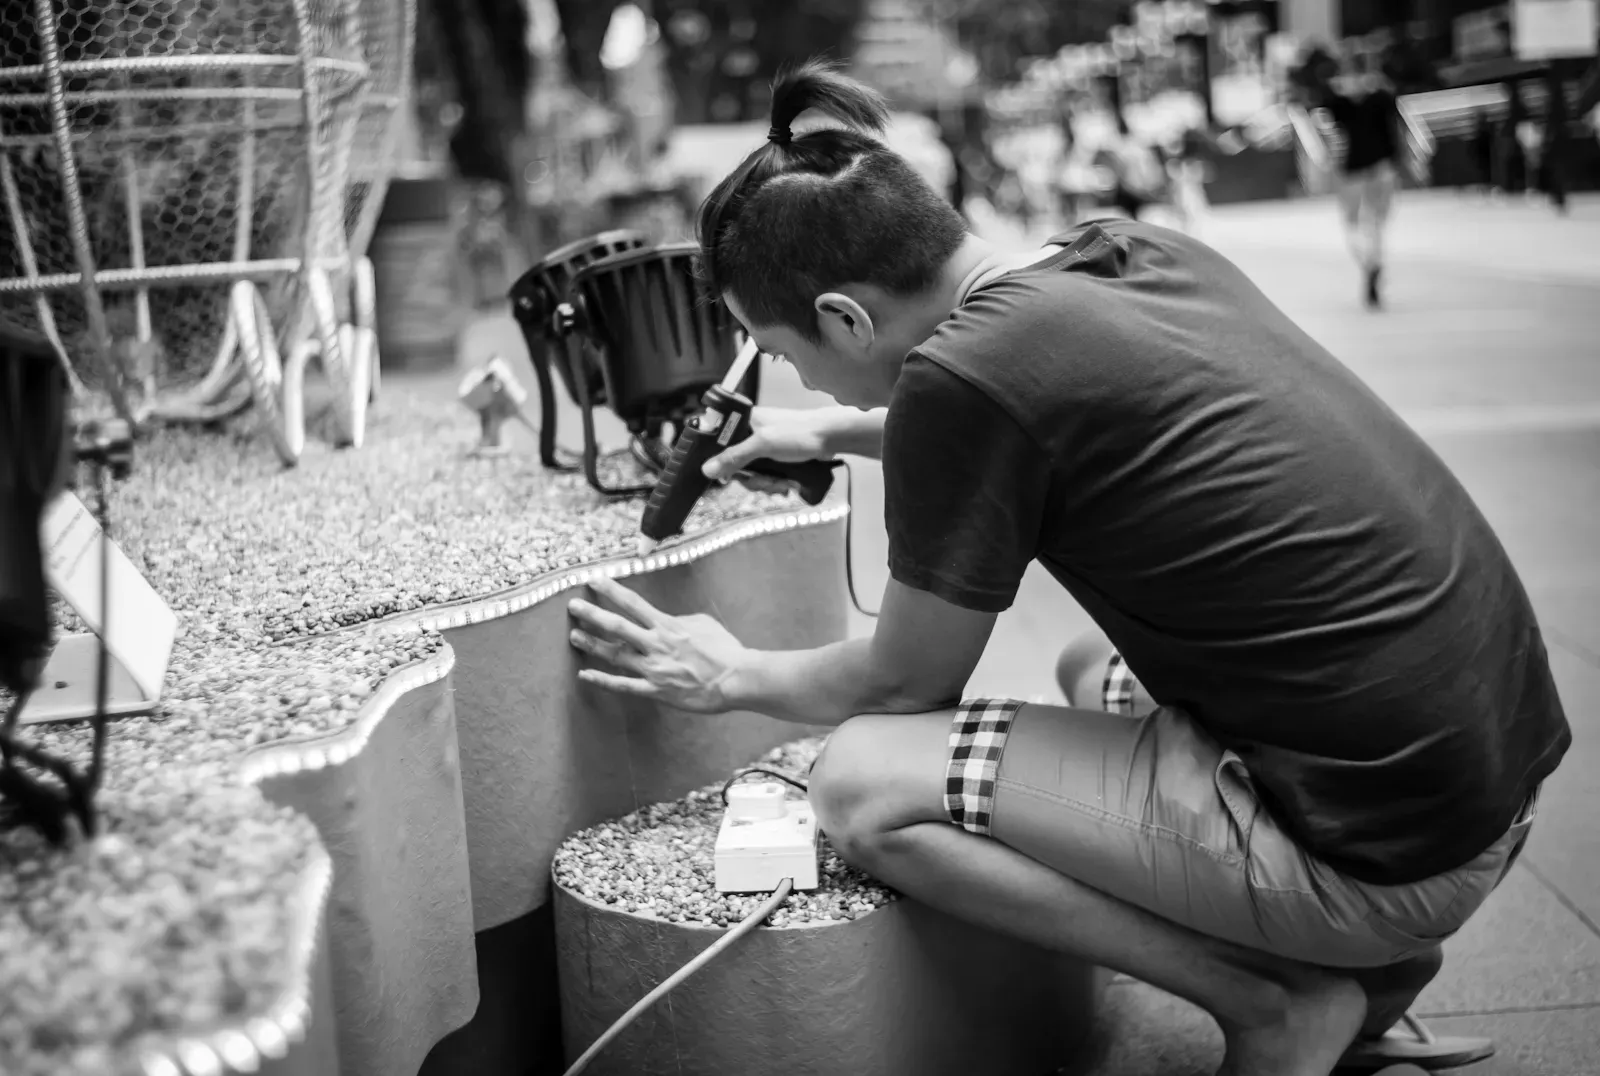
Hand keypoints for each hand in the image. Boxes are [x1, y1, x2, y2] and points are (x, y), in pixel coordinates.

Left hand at [567, 577, 748, 712]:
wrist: (735, 679)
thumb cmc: (724, 649)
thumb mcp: (703, 622)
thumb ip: (679, 619)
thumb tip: (666, 620)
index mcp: (667, 625)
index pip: (633, 603)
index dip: (611, 590)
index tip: (594, 580)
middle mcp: (655, 644)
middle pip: (616, 626)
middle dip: (592, 614)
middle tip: (573, 606)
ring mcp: (653, 669)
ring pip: (615, 654)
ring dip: (592, 644)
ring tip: (573, 636)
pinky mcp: (656, 690)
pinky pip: (624, 686)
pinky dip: (603, 681)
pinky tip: (585, 675)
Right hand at [702, 406, 833, 483]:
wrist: (831, 438)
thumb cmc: (800, 432)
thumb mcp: (763, 445)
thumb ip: (734, 457)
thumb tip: (708, 469)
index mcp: (744, 421)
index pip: (718, 443)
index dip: (721, 461)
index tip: (727, 475)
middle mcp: (751, 433)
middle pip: (735, 463)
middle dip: (750, 478)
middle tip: (764, 480)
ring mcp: (764, 446)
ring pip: (751, 472)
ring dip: (765, 482)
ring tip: (780, 482)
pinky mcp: (776, 457)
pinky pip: (766, 474)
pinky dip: (774, 482)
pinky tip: (785, 483)